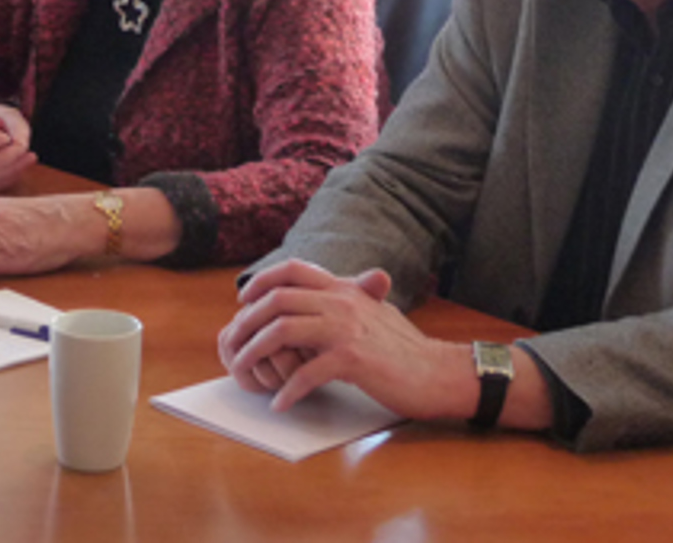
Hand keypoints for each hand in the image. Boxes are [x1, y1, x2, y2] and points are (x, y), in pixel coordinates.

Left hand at [218, 259, 470, 419]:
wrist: (438, 372)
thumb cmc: (404, 347)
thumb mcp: (372, 311)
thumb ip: (344, 300)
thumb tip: (311, 300)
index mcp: (344, 288)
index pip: (292, 269)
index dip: (262, 281)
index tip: (243, 300)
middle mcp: (342, 301)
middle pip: (278, 300)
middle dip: (247, 321)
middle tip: (234, 342)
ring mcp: (347, 329)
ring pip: (283, 331)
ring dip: (256, 352)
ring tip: (244, 370)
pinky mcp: (353, 359)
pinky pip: (308, 373)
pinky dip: (288, 390)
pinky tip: (280, 403)